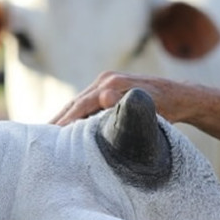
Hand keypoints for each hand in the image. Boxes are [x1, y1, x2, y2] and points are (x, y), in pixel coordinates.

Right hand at [51, 72, 186, 125]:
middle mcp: (106, 79)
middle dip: (57, 121)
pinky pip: (86, 103)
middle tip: (39, 139)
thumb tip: (103, 97)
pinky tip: (64, 128)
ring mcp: (106, 82)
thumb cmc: (166, 106)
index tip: (51, 137)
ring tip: (47, 137)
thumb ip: (126, 103)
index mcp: (112, 83)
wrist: (179, 95)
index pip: (81, 105)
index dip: (65, 121)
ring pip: (78, 103)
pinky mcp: (108, 87)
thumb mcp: (148, 106)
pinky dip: (74, 115)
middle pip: (75, 103)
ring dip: (63, 118)